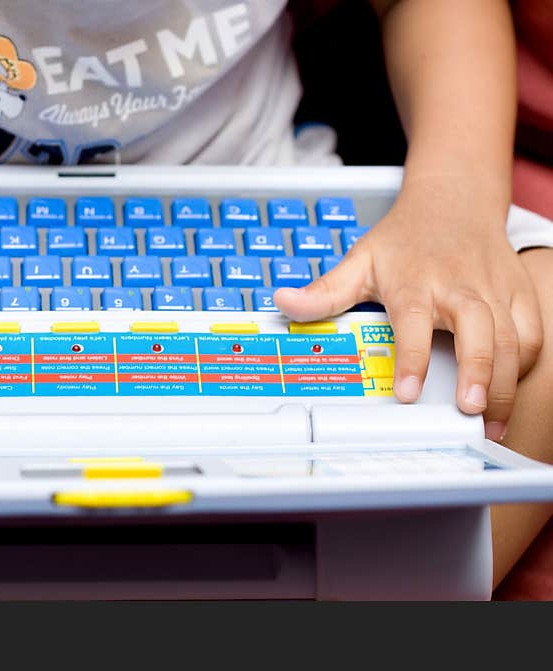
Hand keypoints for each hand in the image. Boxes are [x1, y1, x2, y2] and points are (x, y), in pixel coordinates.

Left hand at [274, 179, 542, 440]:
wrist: (454, 199)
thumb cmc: (406, 238)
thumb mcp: (360, 260)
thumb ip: (324, 291)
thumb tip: (283, 303)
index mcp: (416, 282)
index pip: (414, 322)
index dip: (412, 359)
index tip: (408, 394)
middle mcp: (460, 286)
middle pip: (479, 330)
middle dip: (479, 371)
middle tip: (470, 410)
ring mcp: (494, 290)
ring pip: (512, 338)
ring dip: (505, 381)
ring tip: (491, 421)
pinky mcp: (519, 294)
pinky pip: (532, 333)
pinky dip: (524, 364)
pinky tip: (506, 390)